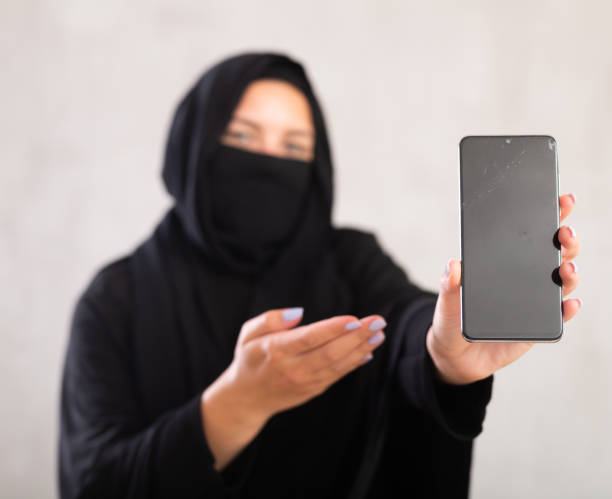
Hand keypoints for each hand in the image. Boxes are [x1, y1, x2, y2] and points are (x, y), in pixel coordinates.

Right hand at [208, 307, 387, 422]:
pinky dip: (355, 363)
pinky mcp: (314, 390)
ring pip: (338, 365)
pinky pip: (338, 375)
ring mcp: (305, 382)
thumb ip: (270, 319)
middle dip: (357, 336)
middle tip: (378, 321)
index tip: (354, 318)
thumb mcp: (248, 334)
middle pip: (330, 352)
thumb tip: (299, 312)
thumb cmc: (250, 357)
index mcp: (275, 351)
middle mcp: (292, 368)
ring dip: (361, 349)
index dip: (333, 329)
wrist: (247, 398)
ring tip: (379, 334)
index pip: (308, 338)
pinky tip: (368, 349)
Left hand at [426, 193, 580, 384]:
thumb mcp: (446, 302)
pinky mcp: (538, 327)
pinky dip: (567, 310)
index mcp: (505, 264)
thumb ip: (449, 286)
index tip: (559, 200)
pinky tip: (569, 304)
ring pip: (562, 283)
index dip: (548, 216)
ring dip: (570, 273)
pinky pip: (558, 317)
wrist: (455, 356)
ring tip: (566, 269)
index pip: (529, 235)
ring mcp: (535, 302)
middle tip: (564, 232)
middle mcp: (525, 279)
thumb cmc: (452, 321)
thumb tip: (452, 266)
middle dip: (565, 240)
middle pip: (554, 254)